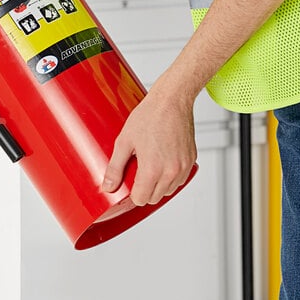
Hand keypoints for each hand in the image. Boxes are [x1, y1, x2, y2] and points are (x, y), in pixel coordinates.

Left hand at [102, 78, 196, 205]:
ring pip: (169, 190)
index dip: (131, 194)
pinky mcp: (191, 160)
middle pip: (155, 197)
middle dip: (144, 189)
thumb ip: (115, 167)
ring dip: (158, 185)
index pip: (141, 199)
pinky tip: (161, 161)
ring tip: (149, 164)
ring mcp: (183, 167)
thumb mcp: (124, 141)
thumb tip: (108, 186)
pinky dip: (170, 176)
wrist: (171, 100)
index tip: (128, 184)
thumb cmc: (149, 116)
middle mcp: (171, 171)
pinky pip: (180, 179)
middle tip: (136, 171)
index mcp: (153, 169)